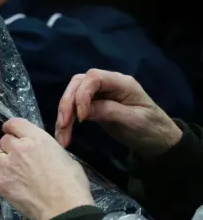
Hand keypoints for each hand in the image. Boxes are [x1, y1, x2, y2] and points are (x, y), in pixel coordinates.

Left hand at [0, 118, 93, 219]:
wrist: (65, 207)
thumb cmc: (72, 183)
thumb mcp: (65, 157)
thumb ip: (48, 150)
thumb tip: (43, 153)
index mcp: (37, 138)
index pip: (14, 123)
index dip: (11, 128)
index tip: (12, 133)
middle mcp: (19, 148)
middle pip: (4, 140)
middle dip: (9, 146)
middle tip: (17, 157)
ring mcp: (7, 166)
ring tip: (6, 167)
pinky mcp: (0, 184)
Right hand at [55, 69, 182, 158]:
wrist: (158, 141)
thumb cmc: (152, 129)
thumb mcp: (134, 121)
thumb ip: (110, 112)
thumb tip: (83, 112)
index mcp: (122, 83)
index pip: (94, 78)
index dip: (83, 94)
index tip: (81, 118)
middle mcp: (108, 84)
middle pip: (78, 83)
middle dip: (67, 104)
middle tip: (63, 124)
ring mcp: (99, 94)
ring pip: (72, 95)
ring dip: (63, 114)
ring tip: (61, 136)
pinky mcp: (93, 106)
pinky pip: (74, 109)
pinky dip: (66, 121)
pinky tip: (64, 135)